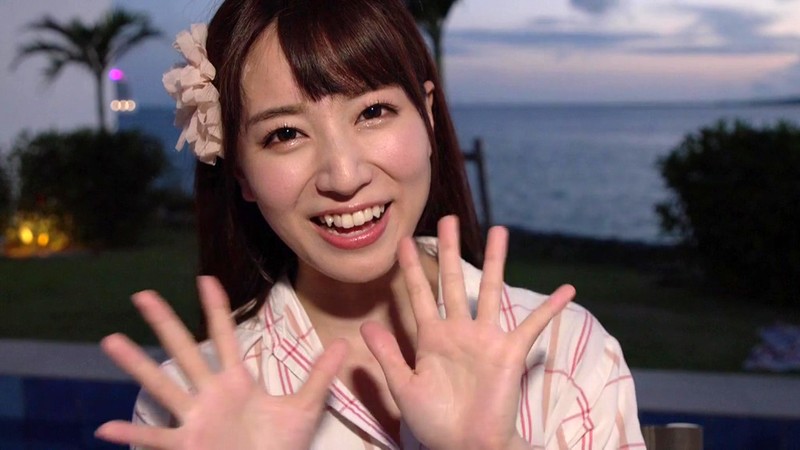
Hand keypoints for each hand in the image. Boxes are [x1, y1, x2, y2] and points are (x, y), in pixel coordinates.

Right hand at [95, 276, 347, 449]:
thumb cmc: (280, 447)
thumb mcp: (305, 409)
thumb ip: (321, 376)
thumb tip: (344, 344)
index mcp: (236, 382)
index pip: (225, 337)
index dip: (215, 309)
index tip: (205, 279)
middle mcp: (210, 394)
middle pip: (185, 352)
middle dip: (165, 323)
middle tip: (143, 295)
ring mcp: (196, 418)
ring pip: (164, 386)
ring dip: (137, 365)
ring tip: (111, 340)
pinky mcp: (188, 445)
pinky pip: (156, 439)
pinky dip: (132, 435)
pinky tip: (104, 429)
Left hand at [361, 216, 573, 449]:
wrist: (466, 446)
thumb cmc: (435, 422)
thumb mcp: (404, 388)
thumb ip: (388, 356)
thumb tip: (366, 326)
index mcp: (431, 338)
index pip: (419, 295)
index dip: (412, 270)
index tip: (403, 242)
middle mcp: (459, 331)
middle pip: (454, 281)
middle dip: (450, 250)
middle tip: (447, 219)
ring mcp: (486, 339)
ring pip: (491, 291)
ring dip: (496, 261)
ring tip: (499, 231)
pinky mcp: (510, 352)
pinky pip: (533, 326)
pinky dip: (550, 308)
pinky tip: (567, 289)